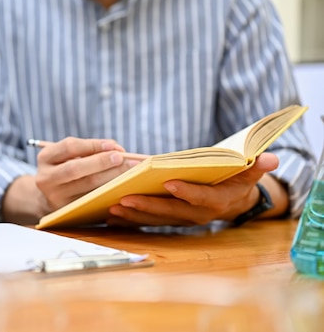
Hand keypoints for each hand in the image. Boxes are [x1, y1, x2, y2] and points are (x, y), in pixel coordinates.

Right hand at [35, 137, 142, 209]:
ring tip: (129, 170)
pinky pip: (91, 199)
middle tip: (122, 158)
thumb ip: (88, 150)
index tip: (113, 145)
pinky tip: (122, 185)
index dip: (93, 145)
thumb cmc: (65, 169)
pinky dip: (108, 190)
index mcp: (45, 158)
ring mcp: (55, 197)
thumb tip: (117, 149)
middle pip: (75, 169)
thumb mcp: (67, 156)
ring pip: (86, 186)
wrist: (47, 197)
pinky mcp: (67, 210)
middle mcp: (46, 178)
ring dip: (110, 176)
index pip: (70, 147)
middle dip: (101, 162)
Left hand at [106, 152, 281, 226]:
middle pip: (170, 212)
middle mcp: (196, 215)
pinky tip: (108, 215)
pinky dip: (128, 220)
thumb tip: (271, 157)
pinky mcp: (167, 220)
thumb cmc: (234, 181)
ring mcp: (180, 219)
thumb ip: (255, 166)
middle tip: (124, 198)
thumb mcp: (248, 173)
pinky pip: (146, 222)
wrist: (230, 201)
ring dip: (133, 215)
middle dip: (147, 205)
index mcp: (215, 201)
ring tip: (112, 206)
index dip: (187, 192)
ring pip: (154, 219)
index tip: (168, 182)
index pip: (201, 198)